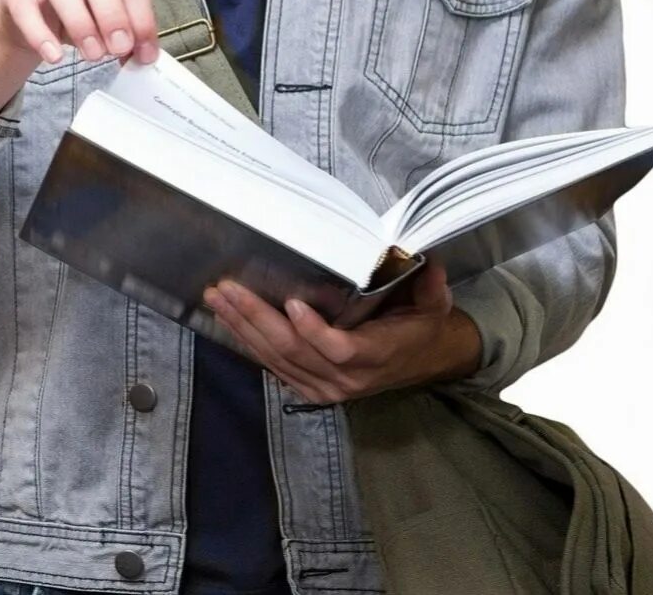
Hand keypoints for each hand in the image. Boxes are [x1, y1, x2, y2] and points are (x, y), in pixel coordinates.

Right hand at [0, 0, 159, 65]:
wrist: (30, 13)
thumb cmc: (77, 10)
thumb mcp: (107, 19)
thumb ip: (128, 33)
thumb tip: (145, 56)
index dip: (140, 16)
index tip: (145, 50)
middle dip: (112, 15)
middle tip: (119, 48)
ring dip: (82, 25)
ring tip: (93, 55)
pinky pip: (26, 8)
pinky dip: (41, 34)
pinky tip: (54, 56)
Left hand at [203, 262, 482, 403]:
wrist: (424, 360)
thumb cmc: (423, 326)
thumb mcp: (435, 305)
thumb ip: (431, 287)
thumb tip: (430, 264)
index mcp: (376, 355)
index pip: (339, 349)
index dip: (313, 331)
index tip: (292, 303)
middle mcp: (346, 378)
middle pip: (293, 351)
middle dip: (256, 318)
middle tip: (228, 290)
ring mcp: (325, 387)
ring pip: (276, 359)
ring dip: (243, 328)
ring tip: (217, 299)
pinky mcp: (311, 388)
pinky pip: (274, 367)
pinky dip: (249, 344)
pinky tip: (229, 321)